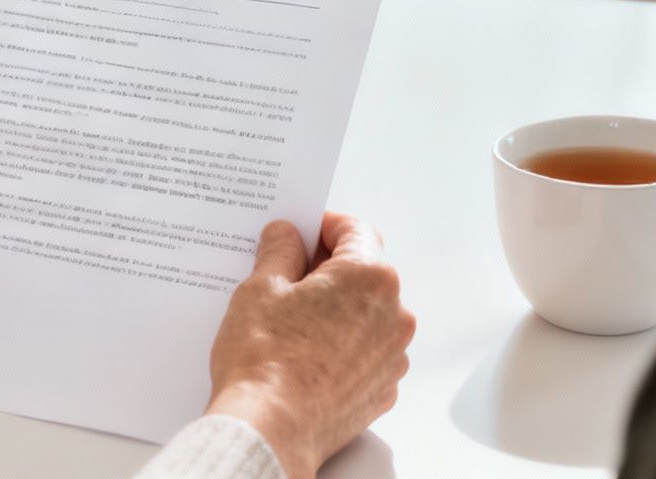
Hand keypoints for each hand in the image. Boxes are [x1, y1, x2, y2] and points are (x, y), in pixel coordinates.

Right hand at [202, 213, 414, 478]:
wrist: (271, 430)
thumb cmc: (265, 360)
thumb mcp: (261, 287)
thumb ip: (280, 250)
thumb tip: (287, 235)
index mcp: (369, 277)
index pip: (354, 229)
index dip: (322, 226)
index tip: (298, 233)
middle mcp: (394, 314)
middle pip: (364, 272)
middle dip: (327, 268)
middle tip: (284, 277)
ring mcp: (392, 356)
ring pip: (366, 313)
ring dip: (336, 308)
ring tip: (290, 322)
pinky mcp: (382, 388)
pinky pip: (365, 351)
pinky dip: (342, 345)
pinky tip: (305, 354)